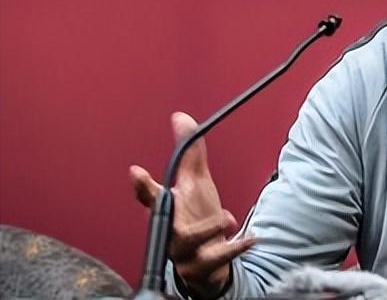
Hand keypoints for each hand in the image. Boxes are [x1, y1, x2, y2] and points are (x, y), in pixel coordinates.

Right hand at [130, 112, 254, 298]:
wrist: (209, 261)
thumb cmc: (197, 218)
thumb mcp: (196, 182)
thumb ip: (190, 153)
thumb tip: (182, 118)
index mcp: (168, 208)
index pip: (149, 196)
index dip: (141, 185)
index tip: (136, 171)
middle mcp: (170, 230)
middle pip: (160, 221)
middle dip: (162, 210)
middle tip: (177, 193)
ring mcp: (183, 251)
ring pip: (185, 243)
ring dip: (207, 229)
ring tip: (226, 217)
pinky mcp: (200, 267)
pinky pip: (214, 261)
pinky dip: (234, 249)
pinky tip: (250, 238)